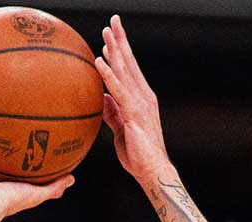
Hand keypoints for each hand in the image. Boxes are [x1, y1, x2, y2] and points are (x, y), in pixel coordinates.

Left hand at [95, 15, 172, 184]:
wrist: (151, 170)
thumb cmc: (137, 153)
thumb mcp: (120, 129)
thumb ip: (112, 112)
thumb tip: (101, 98)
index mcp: (140, 98)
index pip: (129, 69)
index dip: (121, 50)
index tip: (112, 34)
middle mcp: (143, 96)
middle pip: (129, 63)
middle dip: (120, 40)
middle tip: (112, 21)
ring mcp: (140, 102)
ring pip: (125, 71)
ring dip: (115, 50)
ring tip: (105, 32)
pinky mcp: (134, 112)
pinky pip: (118, 89)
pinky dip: (109, 74)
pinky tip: (100, 61)